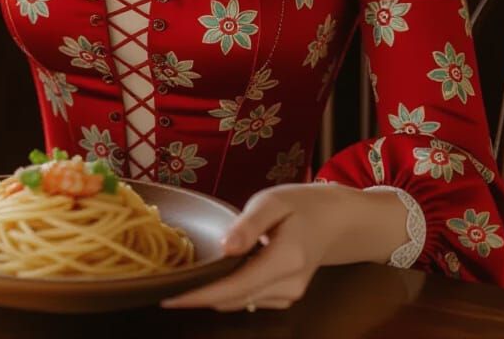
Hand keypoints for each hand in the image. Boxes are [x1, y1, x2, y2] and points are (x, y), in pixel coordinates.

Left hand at [161, 183, 407, 311]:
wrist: (336, 220)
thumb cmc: (302, 204)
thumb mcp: (273, 201)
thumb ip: (248, 225)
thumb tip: (224, 248)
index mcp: (285, 260)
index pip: (234, 287)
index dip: (199, 296)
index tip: (168, 298)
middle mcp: (288, 286)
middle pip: (234, 299)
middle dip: (199, 296)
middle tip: (168, 285)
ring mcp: (289, 295)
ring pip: (240, 301)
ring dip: (214, 291)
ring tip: (191, 274)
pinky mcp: (286, 297)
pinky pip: (250, 298)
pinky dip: (231, 289)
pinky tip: (223, 270)